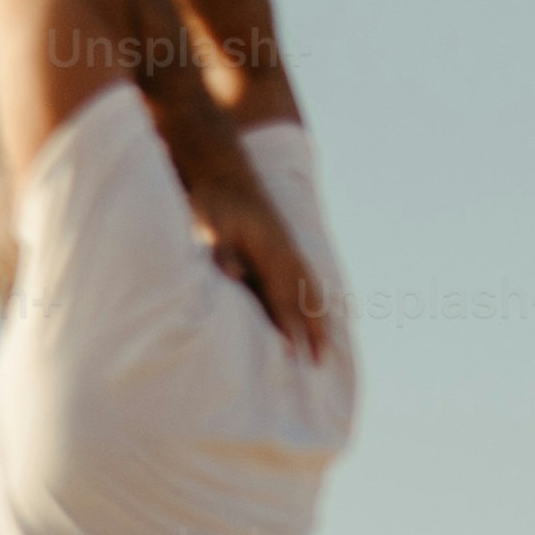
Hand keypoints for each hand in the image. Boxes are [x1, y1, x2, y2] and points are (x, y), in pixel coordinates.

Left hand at [198, 181, 335, 366]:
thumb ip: (221, 250)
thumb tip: (233, 275)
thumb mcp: (211, 223)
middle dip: (314, 331)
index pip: (285, 299)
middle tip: (319, 364)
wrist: (220, 170)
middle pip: (306, 298)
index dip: (291, 329)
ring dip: (316, 318)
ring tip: (323, 346)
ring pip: (307, 290)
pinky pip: (298, 283)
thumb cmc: (213, 199)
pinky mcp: (276, 250)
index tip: (297, 357)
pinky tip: (306, 315)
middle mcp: (285, 253)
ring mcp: (284, 251)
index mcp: (274, 251)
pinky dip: (307, 302)